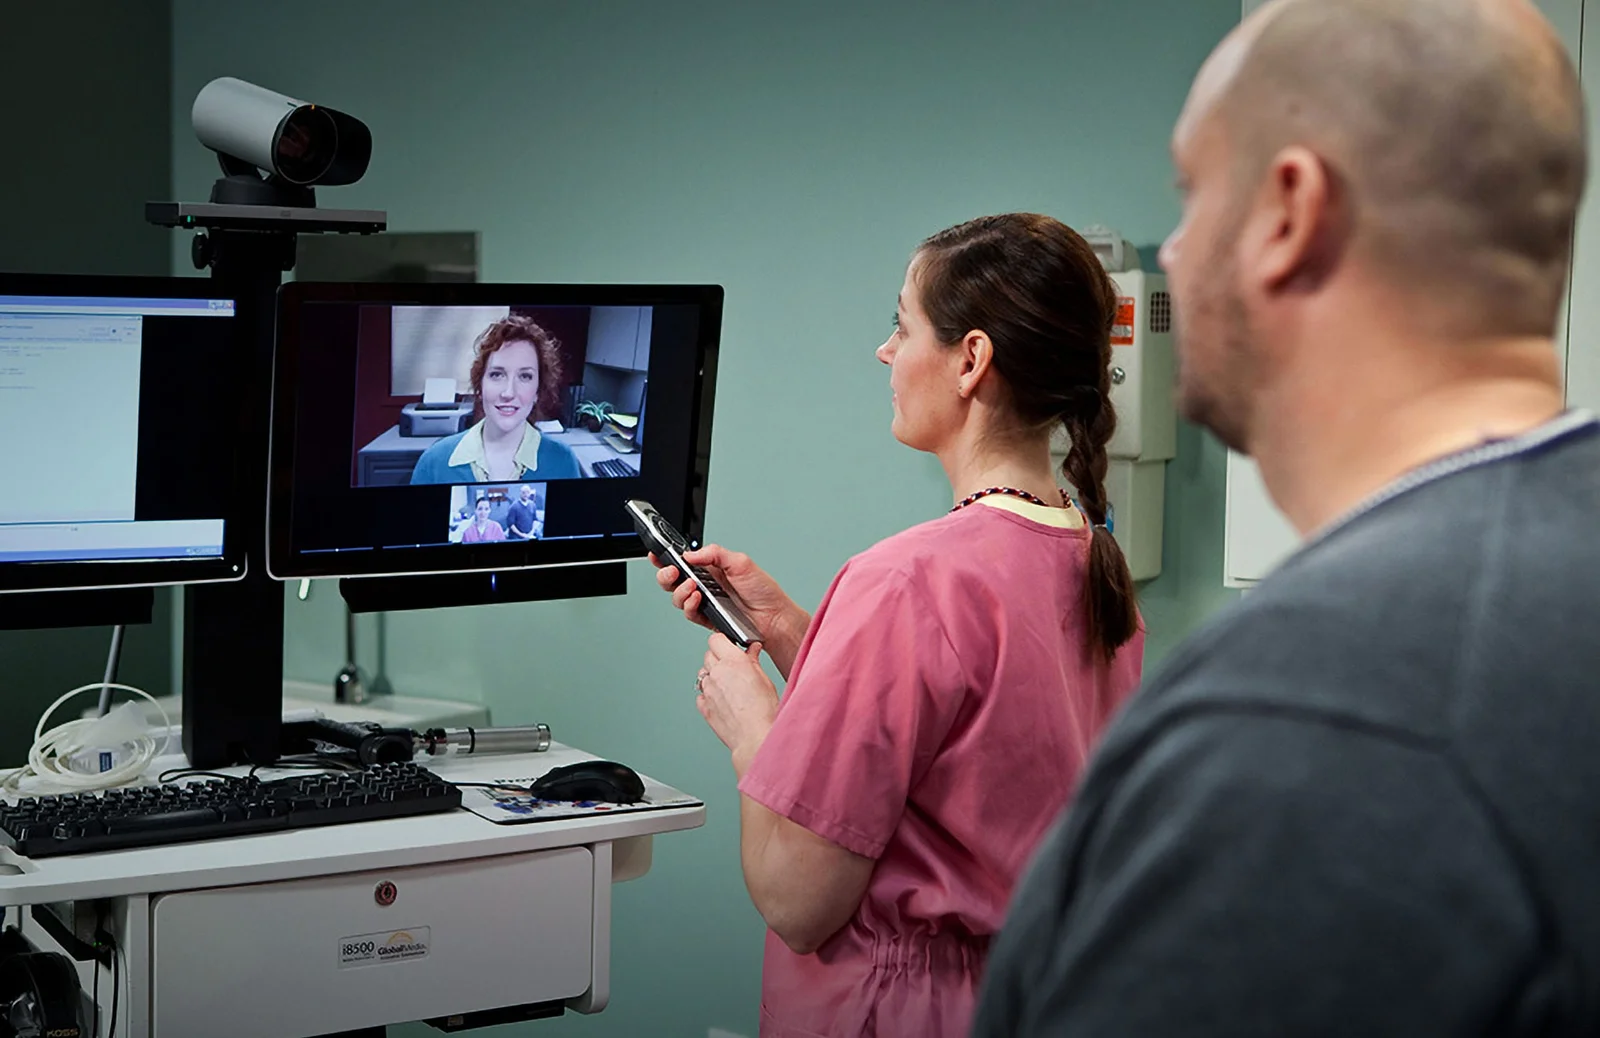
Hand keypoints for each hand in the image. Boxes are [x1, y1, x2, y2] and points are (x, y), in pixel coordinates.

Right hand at [651, 544, 810, 678]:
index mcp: (710, 568)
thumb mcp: (740, 562)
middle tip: (672, 571)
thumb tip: (691, 554)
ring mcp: (705, 602)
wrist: (774, 617)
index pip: (682, 561)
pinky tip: (697, 598)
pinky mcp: (707, 618)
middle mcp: (704, 585)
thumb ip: (714, 554)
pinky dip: (690, 605)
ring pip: (678, 598)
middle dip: (665, 574)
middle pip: (673, 580)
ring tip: (693, 586)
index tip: (656, 553)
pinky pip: (690, 613)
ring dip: (680, 591)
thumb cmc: (763, 590)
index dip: (666, 557)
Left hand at [694, 634, 777, 772]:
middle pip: (708, 655)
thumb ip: (753, 661)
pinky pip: (701, 694)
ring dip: (713, 676)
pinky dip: (709, 695)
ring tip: (729, 686)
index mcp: (733, 662)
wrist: (756, 737)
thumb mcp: (765, 679)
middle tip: (733, 667)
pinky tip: (723, 700)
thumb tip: (752, 650)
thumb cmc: (764, 711)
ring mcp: (708, 690)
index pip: (716, 639)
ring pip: (703, 674)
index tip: (730, 646)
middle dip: (719, 658)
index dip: (723, 642)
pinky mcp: (704, 707)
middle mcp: (717, 673)